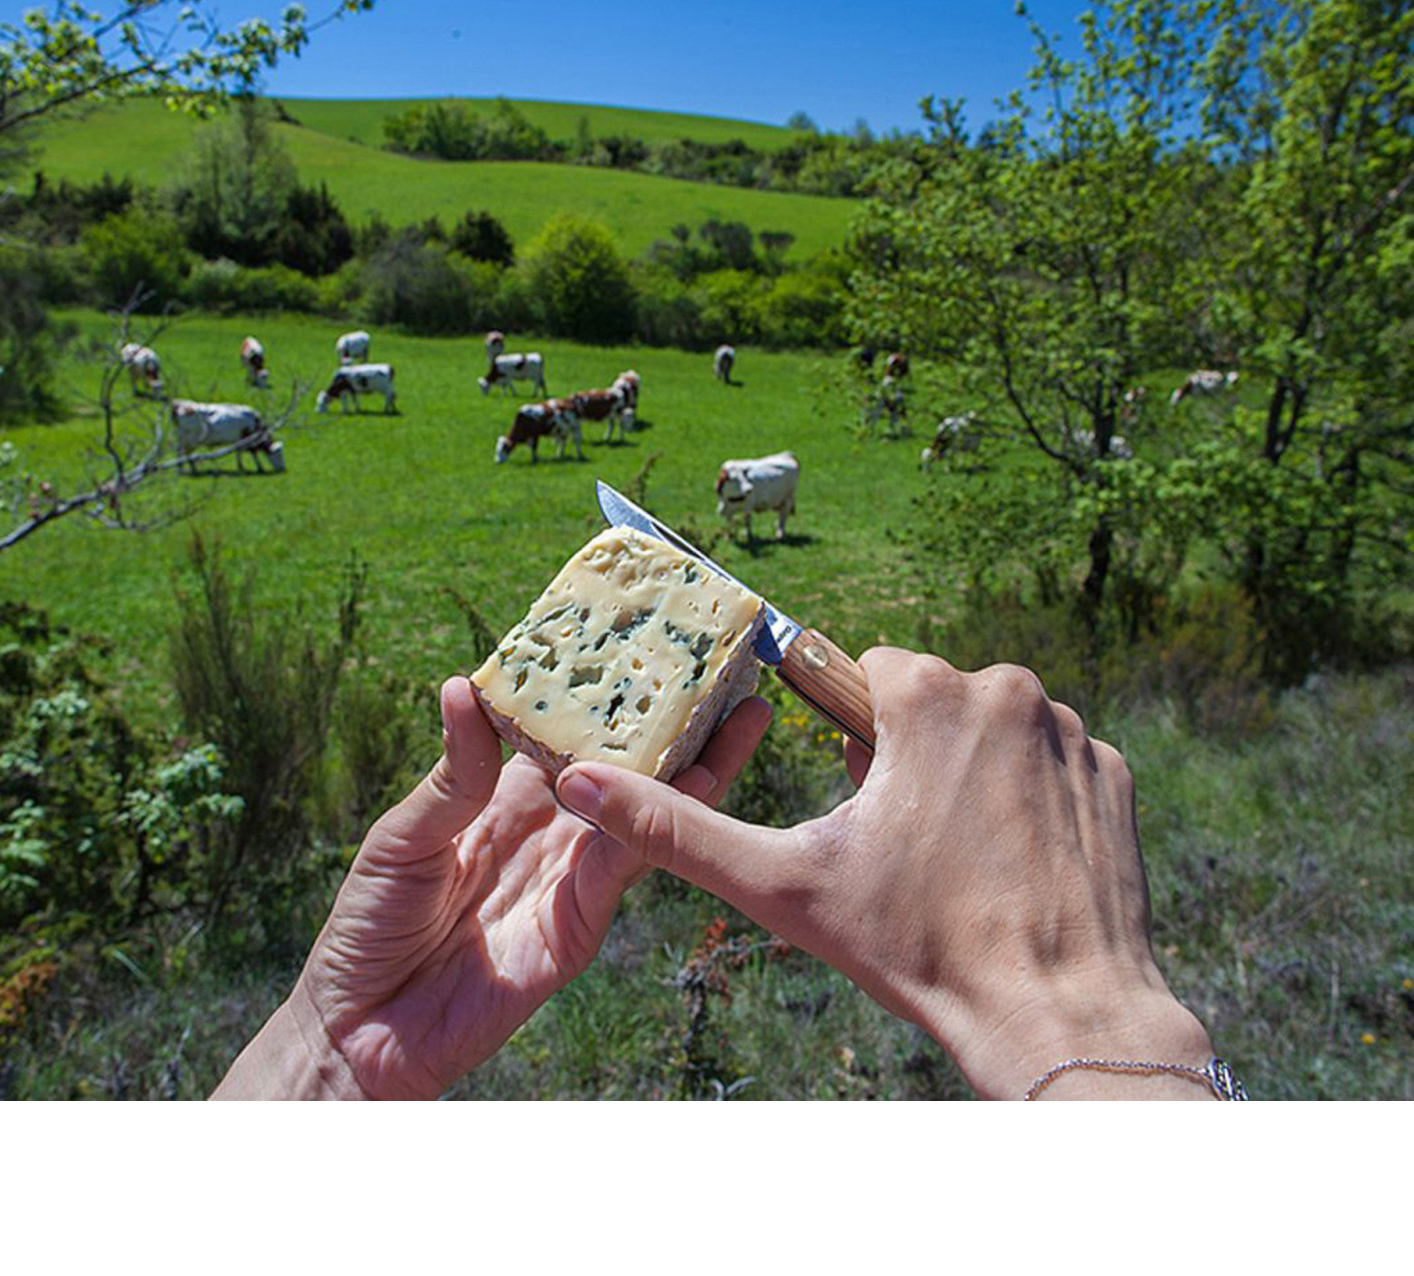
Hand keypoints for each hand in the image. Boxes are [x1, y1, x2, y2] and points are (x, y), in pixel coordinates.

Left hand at [214, 677, 770, 1098]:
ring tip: (743, 718)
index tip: (642, 638)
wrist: (361, 1029)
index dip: (604, 689)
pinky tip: (696, 785)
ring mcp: (571, 875)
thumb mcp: (405, 835)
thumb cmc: (368, 922)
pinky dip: (657, 826)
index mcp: (503, 795)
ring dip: (694, 768)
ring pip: (645, 812)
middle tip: (724, 669)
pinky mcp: (580, 924)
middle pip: (623, 765)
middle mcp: (550, 827)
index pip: (566, 730)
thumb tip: (466, 685)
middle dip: (673, 722)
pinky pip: (626, 867)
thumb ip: (455, 773)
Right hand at [554, 649, 1211, 1098]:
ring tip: (962, 862)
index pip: (865, 677)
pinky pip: (1049, 760)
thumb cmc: (916, 947)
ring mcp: (1071, 730)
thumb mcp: (781, 885)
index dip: (855, 744)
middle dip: (909, 758)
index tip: (864, 803)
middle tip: (907, 848)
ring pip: (989, 729)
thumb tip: (581, 785)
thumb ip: (676, 829)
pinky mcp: (1113, 772)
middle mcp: (1008, 688)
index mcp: (927, 694)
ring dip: (968, 777)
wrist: (1056, 1015)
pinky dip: (1028, 800)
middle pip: (929, 702)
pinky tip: (1016, 865)